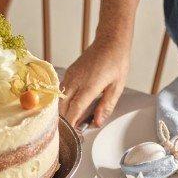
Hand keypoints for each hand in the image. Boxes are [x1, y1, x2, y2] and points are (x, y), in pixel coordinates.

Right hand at [60, 0, 139, 127]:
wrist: (110, 41)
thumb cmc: (117, 62)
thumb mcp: (117, 87)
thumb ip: (106, 106)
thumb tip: (96, 122)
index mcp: (89, 86)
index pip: (73, 111)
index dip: (72, 126)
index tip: (74, 136)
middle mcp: (76, 81)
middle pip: (63, 108)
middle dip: (66, 122)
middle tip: (74, 132)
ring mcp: (70, 76)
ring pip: (60, 100)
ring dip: (64, 112)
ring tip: (73, 121)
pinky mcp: (68, 73)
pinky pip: (62, 92)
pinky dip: (65, 102)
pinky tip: (73, 107)